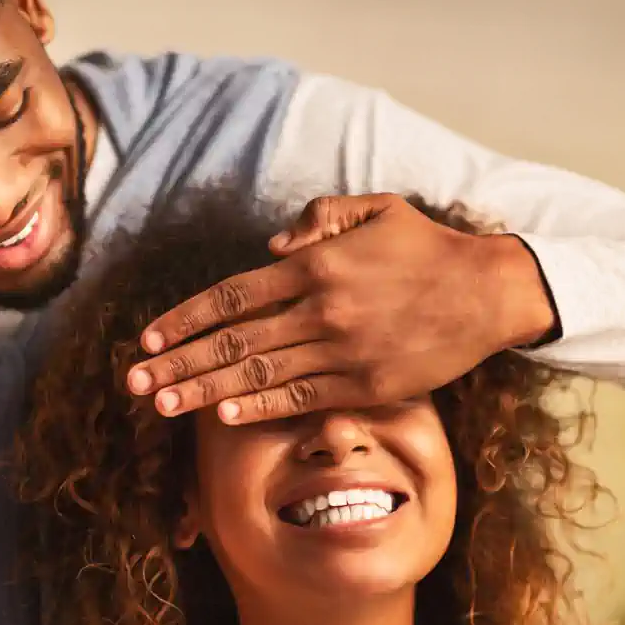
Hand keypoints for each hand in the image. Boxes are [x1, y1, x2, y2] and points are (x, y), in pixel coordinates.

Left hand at [125, 193, 555, 422]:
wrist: (489, 293)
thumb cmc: (429, 248)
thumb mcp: (375, 209)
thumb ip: (319, 218)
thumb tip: (271, 244)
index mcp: (315, 263)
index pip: (232, 295)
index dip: (185, 317)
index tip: (150, 336)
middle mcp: (320, 309)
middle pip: (232, 340)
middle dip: (178, 362)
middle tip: (135, 382)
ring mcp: (342, 350)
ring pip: (258, 373)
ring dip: (204, 391)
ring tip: (163, 406)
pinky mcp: (365, 384)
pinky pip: (301, 398)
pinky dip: (260, 406)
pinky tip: (224, 415)